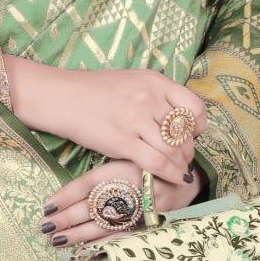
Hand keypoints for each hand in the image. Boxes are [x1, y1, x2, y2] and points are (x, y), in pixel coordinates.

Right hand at [5, 60, 207, 185]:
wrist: (61, 96)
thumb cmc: (95, 90)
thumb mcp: (132, 81)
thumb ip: (155, 95)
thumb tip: (177, 118)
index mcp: (155, 81)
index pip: (194, 107)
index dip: (198, 126)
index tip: (192, 135)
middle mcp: (150, 98)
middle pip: (185, 133)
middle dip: (188, 150)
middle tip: (183, 159)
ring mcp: (136, 119)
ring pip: (174, 150)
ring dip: (180, 165)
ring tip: (177, 171)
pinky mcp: (122, 141)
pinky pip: (157, 163)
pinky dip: (170, 174)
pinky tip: (172, 179)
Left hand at [37, 156, 207, 248]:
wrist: (189, 176)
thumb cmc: (151, 163)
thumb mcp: (128, 157)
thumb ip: (104, 172)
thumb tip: (68, 191)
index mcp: (124, 168)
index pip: (89, 184)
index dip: (66, 196)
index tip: (47, 206)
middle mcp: (132, 190)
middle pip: (93, 206)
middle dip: (67, 218)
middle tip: (44, 226)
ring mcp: (142, 210)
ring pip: (105, 225)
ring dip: (78, 234)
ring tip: (56, 239)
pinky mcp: (149, 224)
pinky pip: (123, 236)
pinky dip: (102, 243)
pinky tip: (84, 248)